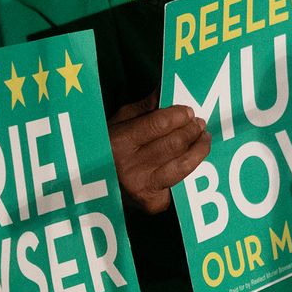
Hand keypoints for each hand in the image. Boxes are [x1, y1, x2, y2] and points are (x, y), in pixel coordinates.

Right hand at [108, 95, 209, 214]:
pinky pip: (180, 184)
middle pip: (175, 144)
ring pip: (184, 165)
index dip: (180, 115)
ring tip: (203, 138)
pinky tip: (191, 160)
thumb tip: (168, 89)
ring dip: (199, 149)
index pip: (160, 124)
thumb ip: (144, 108)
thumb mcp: (117, 124)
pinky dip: (189, 171)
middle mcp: (129, 167)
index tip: (188, 111)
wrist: (88, 188)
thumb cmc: (107, 149)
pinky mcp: (151, 203)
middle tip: (199, 123)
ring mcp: (141, 187)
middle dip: (193, 130)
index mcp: (118, 143)